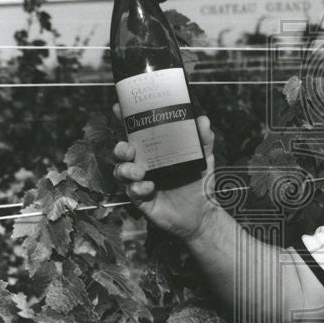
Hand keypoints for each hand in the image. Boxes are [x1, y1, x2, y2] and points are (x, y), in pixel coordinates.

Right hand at [111, 103, 217, 240]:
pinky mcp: (142, 200)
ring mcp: (141, 182)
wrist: (202, 213)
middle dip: (120, 148)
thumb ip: (204, 139)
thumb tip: (203, 120)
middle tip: (129, 148)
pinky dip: (138, 188)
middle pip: (122, 152)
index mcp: (155, 151)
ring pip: (121, 171)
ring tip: (141, 171)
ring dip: (126, 169)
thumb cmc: (199, 183)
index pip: (136, 133)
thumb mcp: (204, 158)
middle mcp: (144, 164)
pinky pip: (132, 192)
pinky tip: (150, 186)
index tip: (119, 109)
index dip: (125, 120)